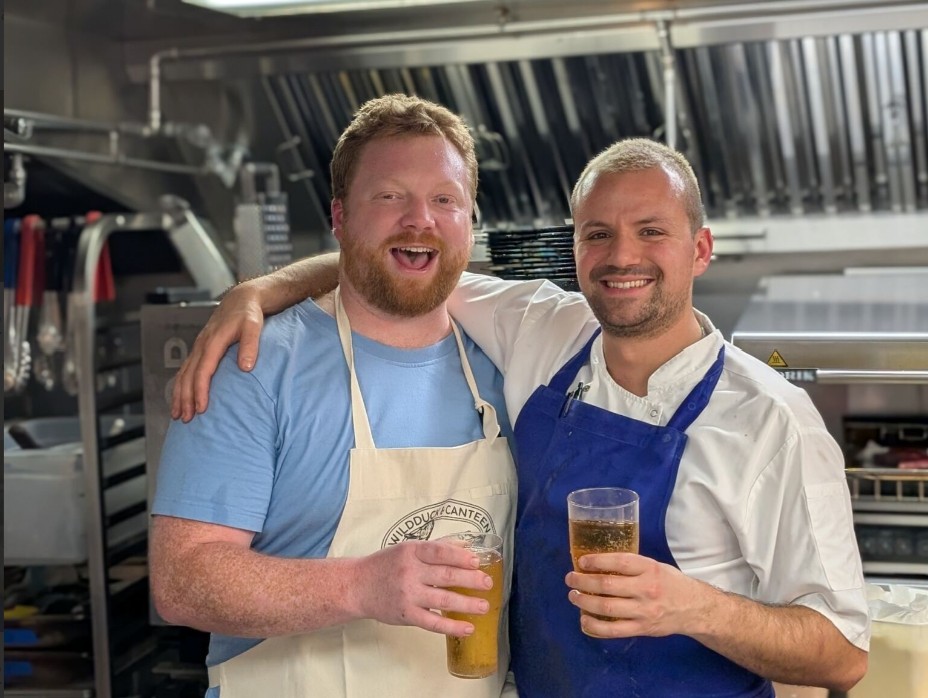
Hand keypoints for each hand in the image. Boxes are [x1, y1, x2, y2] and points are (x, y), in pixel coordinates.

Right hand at [171, 282, 265, 421]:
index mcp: (213, 341)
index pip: (203, 371)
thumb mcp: (254, 326)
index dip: (200, 390)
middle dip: (185, 398)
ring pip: (183, 374)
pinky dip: (180, 385)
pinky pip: (185, 370)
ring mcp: (199, 347)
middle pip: (188, 376)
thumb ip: (250, 346)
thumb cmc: (249, 314)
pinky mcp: (200, 349)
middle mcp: (202, 345)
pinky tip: (180, 398)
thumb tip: (245, 367)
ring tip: (178, 414)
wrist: (241, 300)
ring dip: (179, 395)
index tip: (201, 408)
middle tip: (186, 419)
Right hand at [352, 540, 494, 636]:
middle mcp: (410, 572)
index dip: (460, 556)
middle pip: (446, 576)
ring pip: (443, 600)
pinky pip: (432, 623)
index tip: (477, 562)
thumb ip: (436, 547)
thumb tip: (466, 546)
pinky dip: (451, 626)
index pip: (440, 552)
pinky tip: (467, 628)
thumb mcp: (407, 549)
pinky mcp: (406, 615)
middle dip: (470, 580)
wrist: (357, 586)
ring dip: (466, 604)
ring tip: (484, 606)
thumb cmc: (385, 565)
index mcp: (411, 552)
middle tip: (488, 583)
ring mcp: (407, 595)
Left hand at [565, 552, 709, 638]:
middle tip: (570, 578)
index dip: (597, 561)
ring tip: (573, 596)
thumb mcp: (655, 566)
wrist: (695, 609)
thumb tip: (597, 563)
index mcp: (650, 569)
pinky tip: (584, 619)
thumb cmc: (670, 583)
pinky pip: (613, 630)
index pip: (620, 563)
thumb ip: (632, 566)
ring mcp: (644, 611)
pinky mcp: (642, 629)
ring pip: (607, 608)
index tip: (581, 561)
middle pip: (608, 585)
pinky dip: (594, 626)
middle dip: (583, 582)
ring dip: (585, 602)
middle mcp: (647, 589)